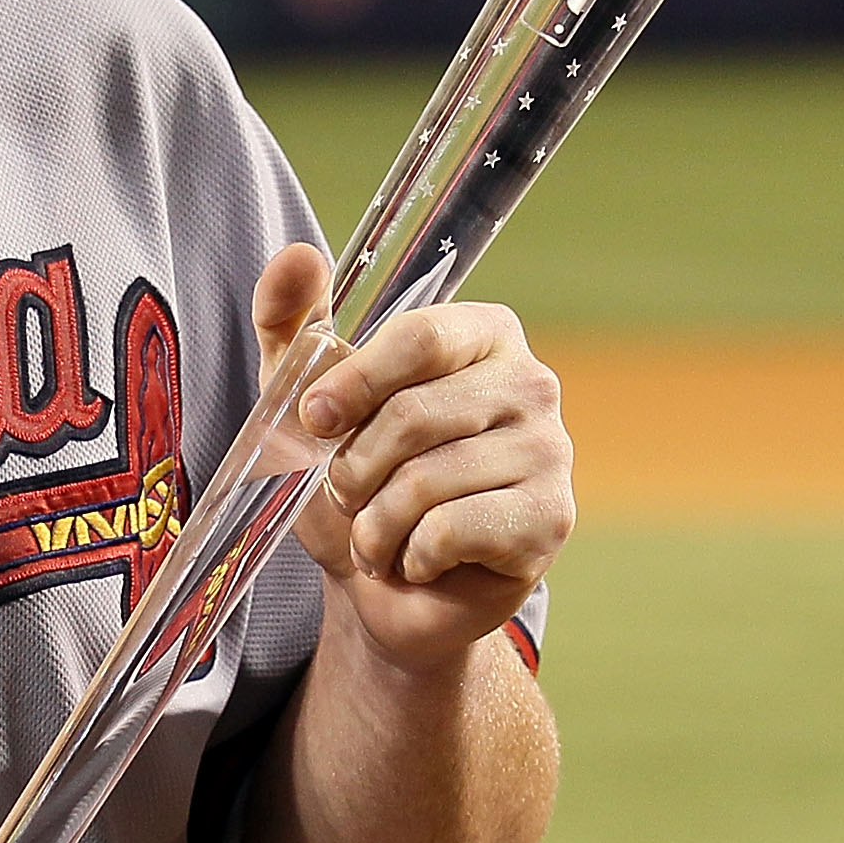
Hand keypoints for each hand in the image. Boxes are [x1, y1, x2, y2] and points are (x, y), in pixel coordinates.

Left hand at [253, 242, 574, 674]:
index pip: (418, 337)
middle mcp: (531, 382)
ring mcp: (551, 452)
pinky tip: (419, 558)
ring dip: (374, 524)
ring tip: (379, 533)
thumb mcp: (304, 401)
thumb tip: (297, 254)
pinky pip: (448, 531)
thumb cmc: (356, 483)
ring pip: (425, 482)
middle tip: (348, 494)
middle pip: (414, 415)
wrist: (385, 588)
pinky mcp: (550, 520)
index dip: (353, 382)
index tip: (315, 419)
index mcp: (482, 335)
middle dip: (354, 469)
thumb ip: (292, 324)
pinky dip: (409, 555)